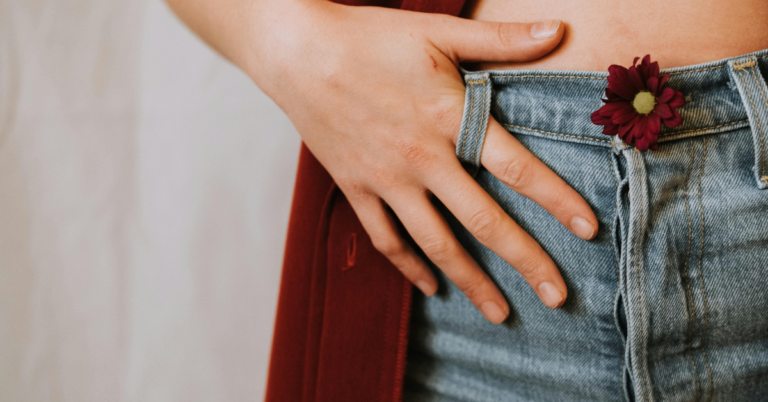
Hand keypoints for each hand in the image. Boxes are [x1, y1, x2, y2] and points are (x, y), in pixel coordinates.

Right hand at [250, 2, 597, 323]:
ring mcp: (386, 179)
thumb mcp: (439, 31)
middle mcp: (421, 158)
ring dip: (470, 281)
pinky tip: (430, 286)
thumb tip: (561, 29)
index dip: (556, 199)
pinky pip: (385, 238)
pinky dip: (409, 265)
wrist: (298, 52)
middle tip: (557, 296)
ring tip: (500, 313)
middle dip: (524, 260)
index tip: (589, 231)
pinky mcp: (356, 188)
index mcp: (448, 118)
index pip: (516, 167)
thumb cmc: (369, 37)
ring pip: (435, 242)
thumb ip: (502, 39)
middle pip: (482, 220)